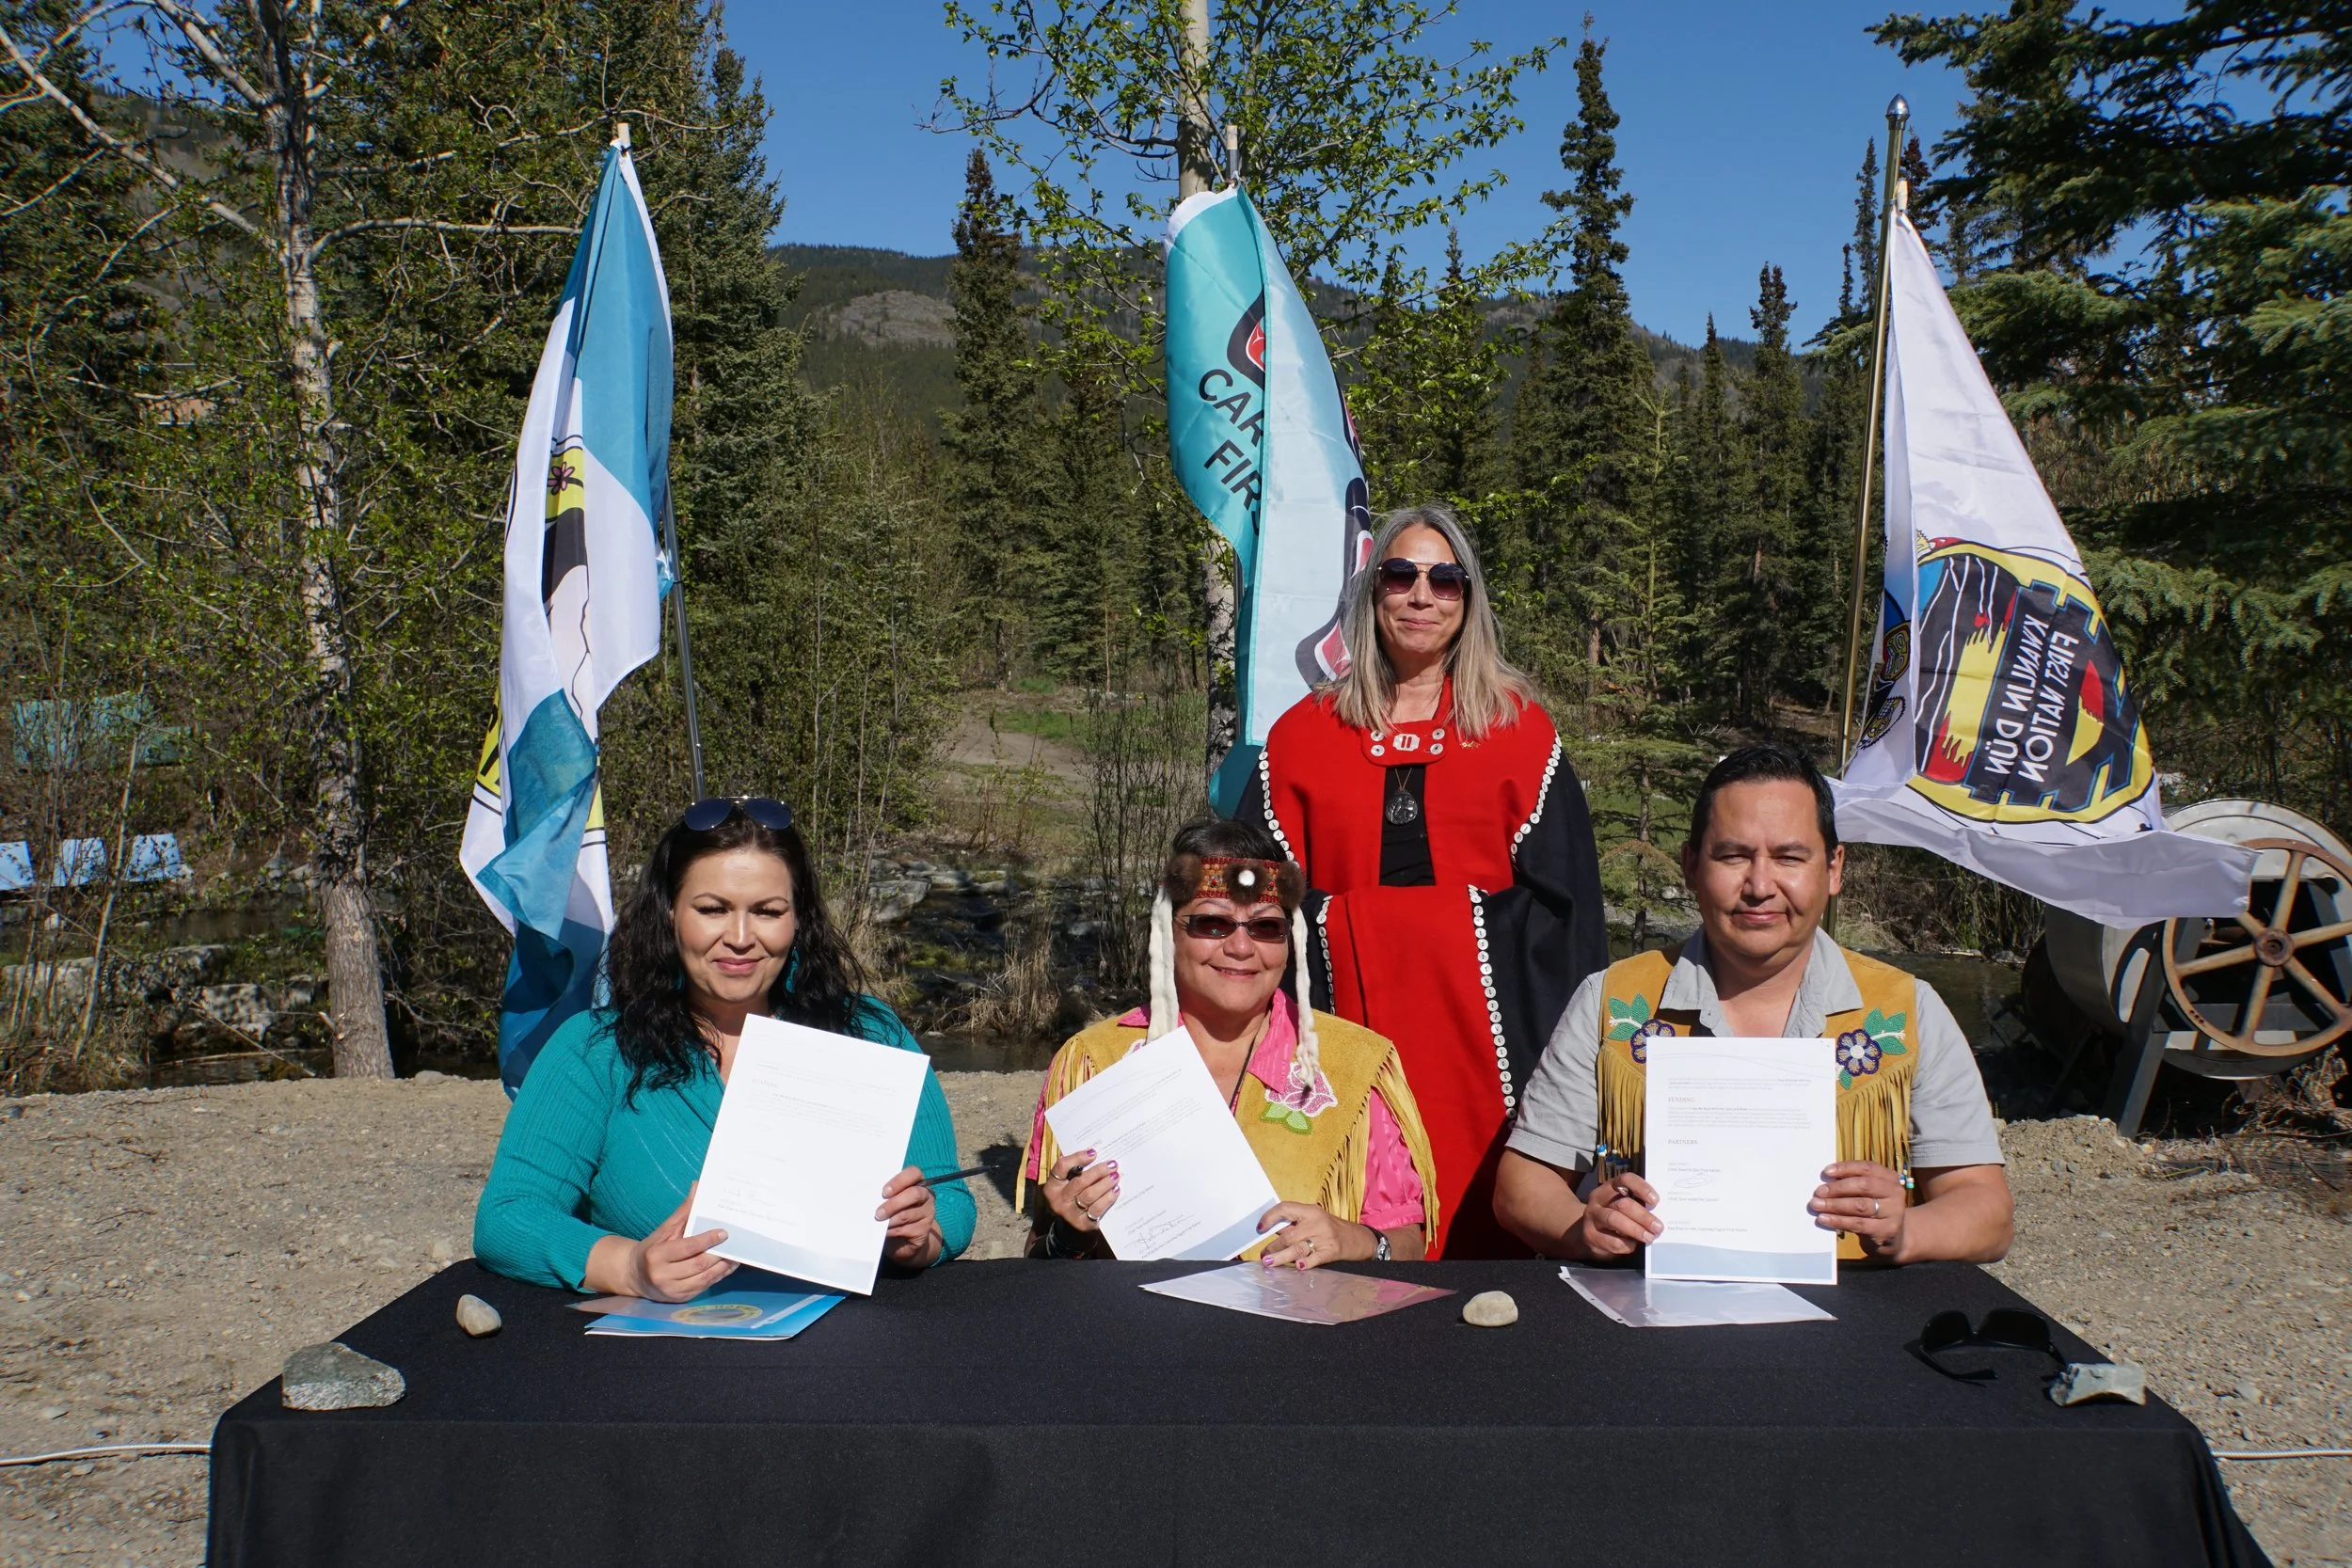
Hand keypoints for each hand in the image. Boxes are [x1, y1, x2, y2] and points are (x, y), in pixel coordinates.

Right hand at [629, 1185, 735, 1301]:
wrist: (635, 1276)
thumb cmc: (652, 1248)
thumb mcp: (663, 1230)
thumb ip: (683, 1212)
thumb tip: (697, 1186)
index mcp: (656, 1255)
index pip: (687, 1247)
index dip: (707, 1240)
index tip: (724, 1233)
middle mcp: (662, 1276)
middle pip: (698, 1264)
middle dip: (719, 1254)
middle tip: (736, 1243)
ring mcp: (672, 1290)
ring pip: (704, 1278)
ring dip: (723, 1267)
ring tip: (736, 1254)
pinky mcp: (680, 1299)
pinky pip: (704, 1287)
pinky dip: (718, 1276)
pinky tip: (727, 1266)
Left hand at [877, 1165, 941, 1267]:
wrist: (904, 1237)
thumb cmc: (894, 1211)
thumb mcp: (891, 1199)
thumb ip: (886, 1194)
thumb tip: (870, 1194)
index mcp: (917, 1182)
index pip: (914, 1173)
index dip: (899, 1181)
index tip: (884, 1192)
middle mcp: (926, 1196)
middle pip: (914, 1194)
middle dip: (894, 1204)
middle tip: (878, 1213)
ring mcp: (927, 1213)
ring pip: (907, 1215)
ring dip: (890, 1220)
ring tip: (878, 1223)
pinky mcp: (924, 1230)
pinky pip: (905, 1229)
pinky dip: (892, 1231)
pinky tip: (885, 1232)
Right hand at [1045, 1149, 1117, 1232]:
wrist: (1070, 1228)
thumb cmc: (1072, 1198)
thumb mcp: (1066, 1185)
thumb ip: (1075, 1171)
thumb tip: (1095, 1155)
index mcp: (1052, 1187)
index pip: (1061, 1167)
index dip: (1077, 1158)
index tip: (1093, 1152)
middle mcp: (1058, 1201)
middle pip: (1079, 1182)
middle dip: (1098, 1172)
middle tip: (1112, 1165)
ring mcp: (1069, 1214)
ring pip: (1089, 1195)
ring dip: (1105, 1184)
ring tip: (1116, 1176)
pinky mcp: (1082, 1224)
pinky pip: (1097, 1209)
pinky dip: (1108, 1198)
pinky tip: (1115, 1190)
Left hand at [1254, 1202, 1372, 1270]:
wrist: (1358, 1238)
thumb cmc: (1330, 1228)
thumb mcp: (1314, 1219)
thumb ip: (1295, 1223)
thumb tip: (1270, 1229)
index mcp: (1310, 1211)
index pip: (1285, 1209)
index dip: (1270, 1217)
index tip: (1259, 1228)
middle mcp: (1316, 1222)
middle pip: (1289, 1234)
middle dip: (1273, 1246)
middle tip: (1264, 1254)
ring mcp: (1325, 1237)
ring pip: (1297, 1247)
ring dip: (1281, 1256)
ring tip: (1269, 1261)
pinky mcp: (1332, 1251)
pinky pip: (1316, 1258)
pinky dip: (1307, 1262)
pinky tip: (1299, 1266)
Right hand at [1574, 1170, 1661, 1258]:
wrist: (1589, 1233)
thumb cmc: (1615, 1217)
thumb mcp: (1623, 1206)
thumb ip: (1639, 1206)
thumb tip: (1661, 1214)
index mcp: (1610, 1187)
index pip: (1625, 1179)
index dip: (1641, 1187)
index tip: (1655, 1200)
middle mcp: (1599, 1199)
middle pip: (1622, 1204)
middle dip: (1643, 1216)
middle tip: (1658, 1227)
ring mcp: (1593, 1217)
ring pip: (1614, 1220)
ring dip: (1635, 1230)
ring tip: (1649, 1237)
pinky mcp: (1591, 1235)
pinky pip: (1611, 1240)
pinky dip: (1626, 1244)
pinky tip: (1634, 1245)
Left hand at [1811, 1161, 1907, 1258]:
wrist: (1893, 1235)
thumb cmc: (1874, 1208)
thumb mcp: (1869, 1192)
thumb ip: (1853, 1183)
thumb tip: (1826, 1180)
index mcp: (1890, 1177)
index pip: (1866, 1168)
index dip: (1845, 1168)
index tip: (1826, 1172)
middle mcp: (1895, 1192)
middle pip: (1863, 1186)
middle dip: (1837, 1188)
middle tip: (1818, 1192)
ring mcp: (1894, 1212)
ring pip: (1860, 1206)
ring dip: (1834, 1205)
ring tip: (1816, 1205)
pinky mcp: (1887, 1230)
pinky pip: (1858, 1224)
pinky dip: (1838, 1221)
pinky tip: (1824, 1219)